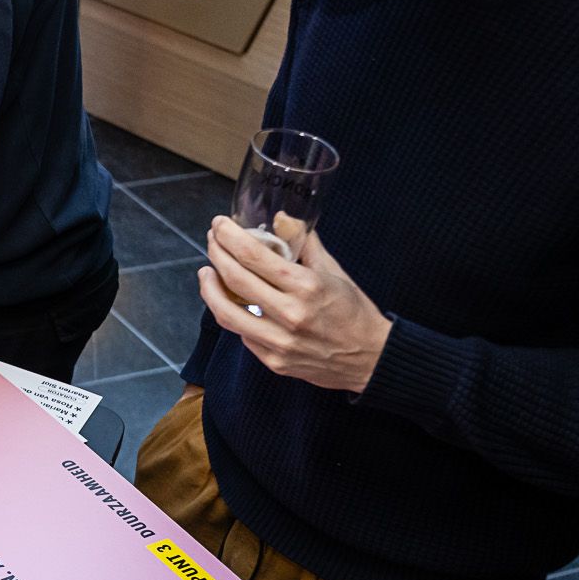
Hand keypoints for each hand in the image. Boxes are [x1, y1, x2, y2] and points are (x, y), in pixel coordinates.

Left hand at [197, 216, 391, 393]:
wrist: (372, 360)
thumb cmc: (354, 312)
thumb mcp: (334, 271)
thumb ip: (304, 243)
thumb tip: (280, 218)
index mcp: (306, 286)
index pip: (254, 255)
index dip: (229, 236)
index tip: (218, 224)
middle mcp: (290, 314)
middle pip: (235, 279)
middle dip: (216, 253)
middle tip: (212, 241)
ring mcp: (279, 341)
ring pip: (226, 312)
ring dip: (210, 288)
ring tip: (206, 272)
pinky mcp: (273, 361)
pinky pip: (242, 334)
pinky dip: (232, 313)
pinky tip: (230, 301)